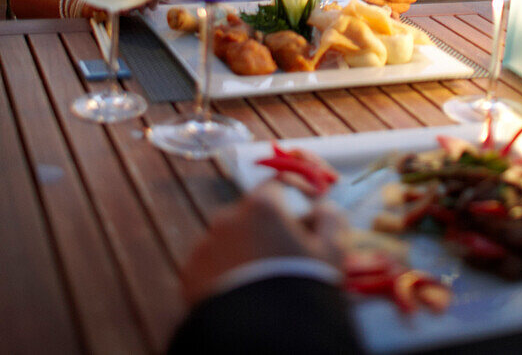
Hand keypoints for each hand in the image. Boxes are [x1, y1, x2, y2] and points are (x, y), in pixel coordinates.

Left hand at [181, 180, 349, 306]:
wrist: (262, 335)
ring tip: (261, 280)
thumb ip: (330, 218)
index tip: (304, 215)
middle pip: (251, 214)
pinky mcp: (189, 275)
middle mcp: (228, 217)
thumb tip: (322, 209)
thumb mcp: (332, 250)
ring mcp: (205, 246)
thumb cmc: (302, 285)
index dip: (293, 197)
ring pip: (228, 240)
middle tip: (284, 257)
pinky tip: (241, 293)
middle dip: (267, 228)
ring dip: (244, 250)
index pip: (277, 186)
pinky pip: (210, 265)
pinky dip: (224, 273)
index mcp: (262, 205)